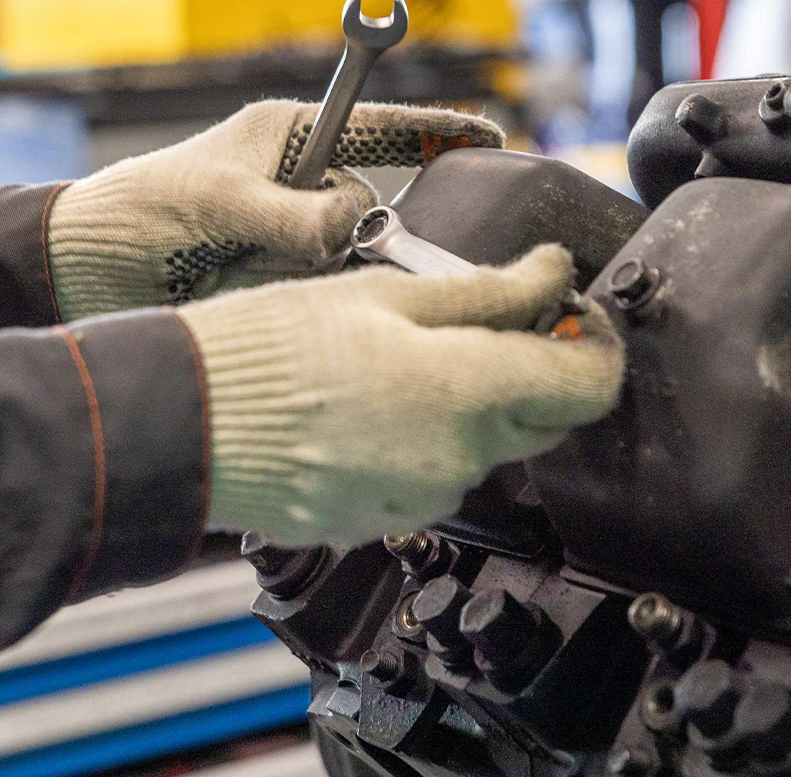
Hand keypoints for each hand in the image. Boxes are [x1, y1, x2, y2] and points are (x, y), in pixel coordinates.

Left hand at [48, 100, 502, 319]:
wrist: (79, 272)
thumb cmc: (138, 212)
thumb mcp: (215, 201)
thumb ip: (294, 214)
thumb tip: (358, 229)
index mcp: (288, 137)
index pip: (379, 130)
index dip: (436, 135)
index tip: (489, 139)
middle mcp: (299, 183)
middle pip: (367, 207)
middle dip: (342, 233)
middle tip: (292, 247)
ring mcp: (292, 233)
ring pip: (348, 256)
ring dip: (309, 269)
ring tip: (243, 266)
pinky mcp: (280, 277)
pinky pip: (324, 287)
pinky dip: (305, 296)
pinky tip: (261, 292)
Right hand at [176, 246, 624, 547]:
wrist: (191, 422)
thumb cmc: (275, 346)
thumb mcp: (387, 293)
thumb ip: (489, 291)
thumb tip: (553, 272)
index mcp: (470, 389)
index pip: (592, 384)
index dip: (600, 344)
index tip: (577, 312)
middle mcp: (461, 457)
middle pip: (548, 418)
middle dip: (540, 368)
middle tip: (496, 319)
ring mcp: (426, 495)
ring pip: (491, 447)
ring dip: (478, 402)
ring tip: (411, 354)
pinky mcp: (390, 517)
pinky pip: (438, 474)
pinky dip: (431, 436)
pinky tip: (379, 400)